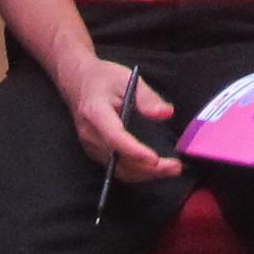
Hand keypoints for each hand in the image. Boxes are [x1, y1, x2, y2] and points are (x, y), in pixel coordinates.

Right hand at [70, 59, 180, 182]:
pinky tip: (154, 169)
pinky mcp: (94, 152)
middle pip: (118, 159)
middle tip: (175, 167)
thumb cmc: (104, 78)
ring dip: (145, 174)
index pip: (115, 137)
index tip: (155, 159)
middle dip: (148, 169)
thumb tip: (166, 114)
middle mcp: (90, 134)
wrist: (78, 82)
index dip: (134, 151)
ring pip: (118, 169)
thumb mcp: (128, 78)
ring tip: (171, 170)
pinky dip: (136, 172)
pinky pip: (116, 168)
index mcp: (96, 112)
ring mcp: (90, 146)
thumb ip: (147, 97)